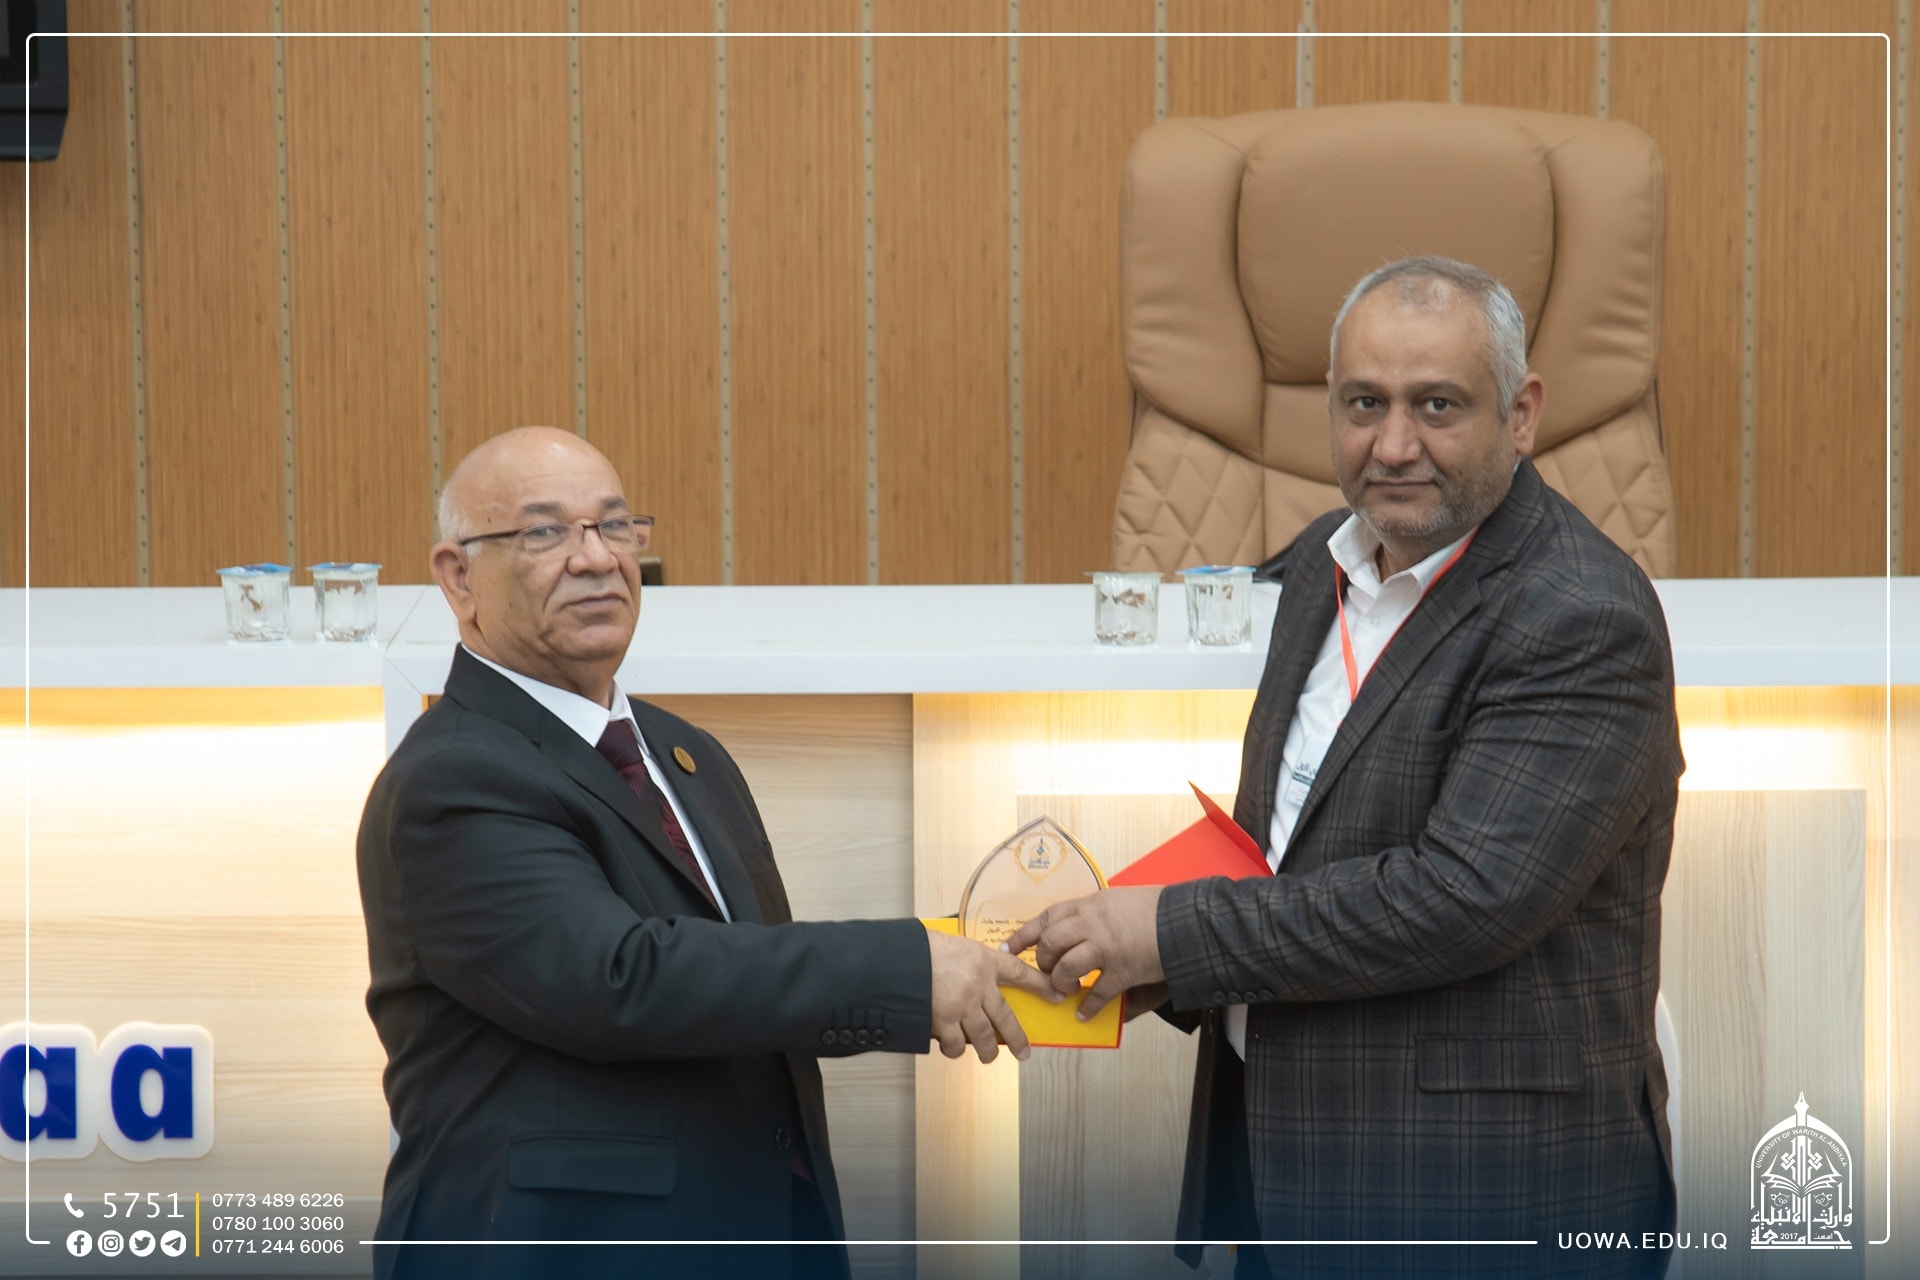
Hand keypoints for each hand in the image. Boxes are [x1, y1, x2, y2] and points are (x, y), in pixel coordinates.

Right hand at [925, 928, 1060, 1062]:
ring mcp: (961, 1007)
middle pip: (1005, 1018)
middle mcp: (977, 986)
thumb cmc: (921, 948)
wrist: (897, 960)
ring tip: (989, 1055)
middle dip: (1017, 1038)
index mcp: (982, 962)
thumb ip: (972, 961)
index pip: (1018, 971)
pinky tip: (953, 1047)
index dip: (1040, 984)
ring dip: (988, 1051)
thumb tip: (980, 973)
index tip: (1056, 994)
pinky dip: (955, 1049)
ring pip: (984, 1038)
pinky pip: (955, 1045)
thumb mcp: (954, 945)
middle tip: (1024, 1052)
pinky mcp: (942, 1022)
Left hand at [1003, 886, 1166, 1020]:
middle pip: (1050, 942)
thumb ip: (1097, 917)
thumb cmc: (1157, 910)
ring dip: (1061, 982)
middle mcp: (1093, 923)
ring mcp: (1107, 946)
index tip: (1009, 946)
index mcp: (1091, 904)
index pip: (1048, 917)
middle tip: (1047, 972)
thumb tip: (1077, 933)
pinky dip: (1088, 1007)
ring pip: (1066, 966)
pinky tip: (1084, 1013)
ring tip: (1065, 991)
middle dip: (1043, 961)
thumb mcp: (1120, 902)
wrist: (1188, 920)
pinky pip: (1097, 993)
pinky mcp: (1123, 970)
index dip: (1025, 933)